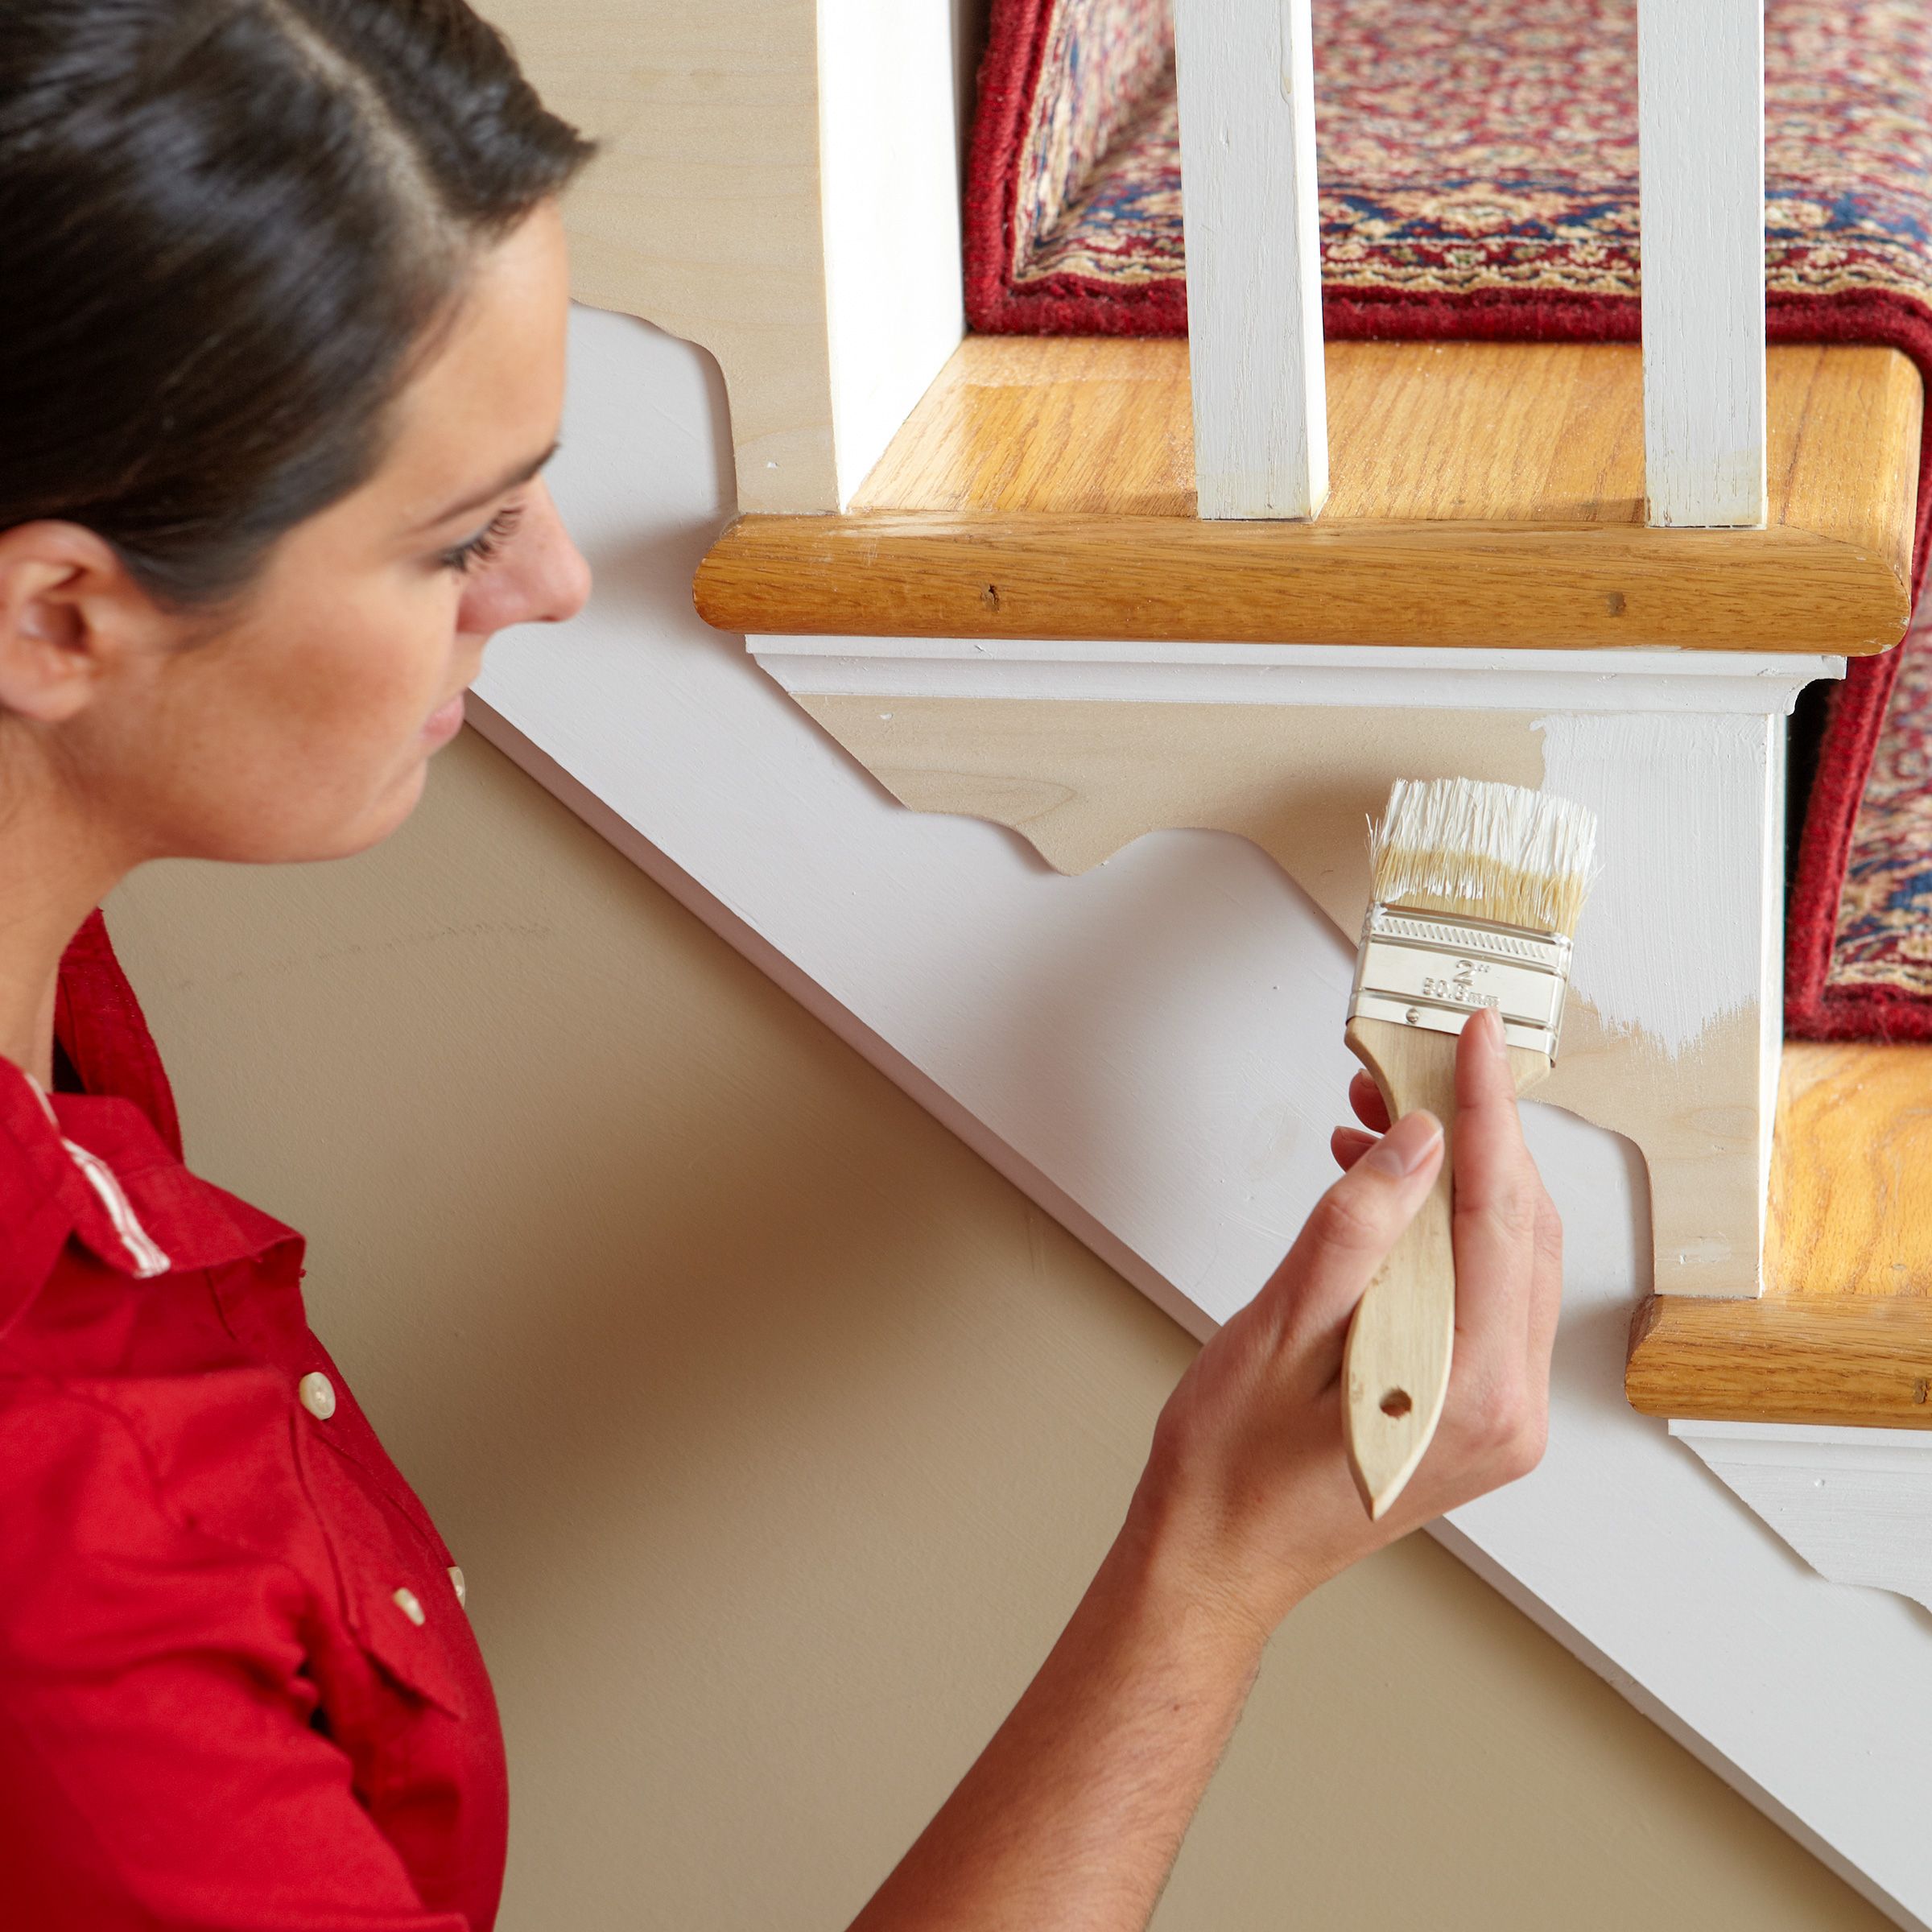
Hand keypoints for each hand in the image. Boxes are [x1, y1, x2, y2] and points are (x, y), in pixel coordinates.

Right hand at [1124, 1006, 1561, 1653]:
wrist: (1218, 1553)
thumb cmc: (1231, 1464)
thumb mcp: (1278, 1330)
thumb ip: (1356, 1231)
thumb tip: (1417, 1143)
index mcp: (1471, 1392)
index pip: (1500, 1217)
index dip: (1486, 1112)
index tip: (1477, 1037)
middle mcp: (1508, 1407)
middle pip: (1519, 1229)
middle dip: (1468, 1134)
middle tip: (1410, 1065)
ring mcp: (1499, 1413)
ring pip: (1507, 1255)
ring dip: (1452, 1177)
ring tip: (1379, 1120)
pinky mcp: (1475, 1407)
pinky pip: (1483, 1291)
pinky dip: (1442, 1229)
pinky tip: (1383, 1195)